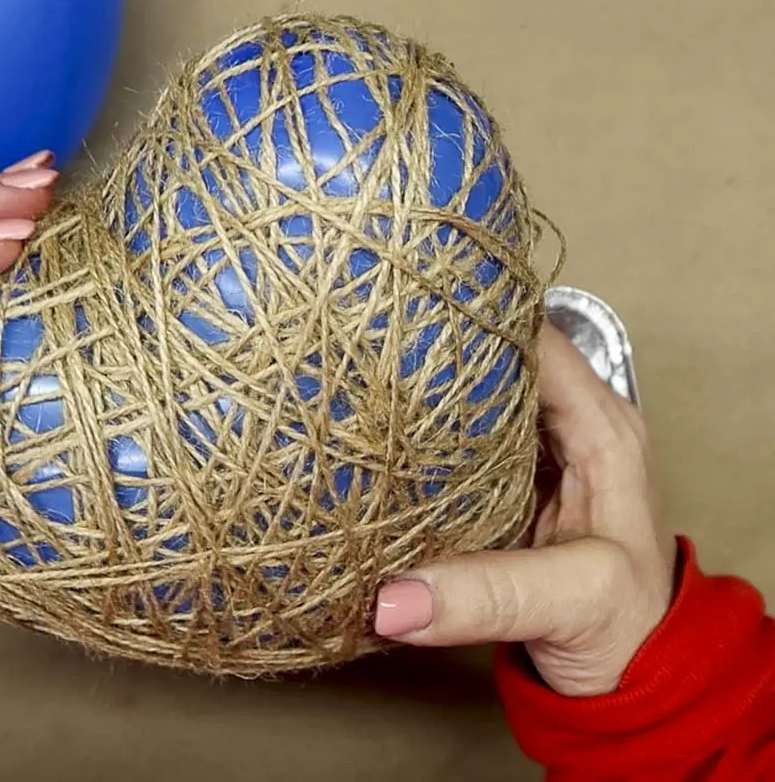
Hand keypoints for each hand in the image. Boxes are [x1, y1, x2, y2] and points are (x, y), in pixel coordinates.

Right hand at [373, 322, 678, 696]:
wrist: (635, 682)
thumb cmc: (629, 630)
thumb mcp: (569, 603)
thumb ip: (484, 597)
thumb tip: (388, 600)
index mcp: (601, 427)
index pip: (534, 338)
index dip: (474, 317)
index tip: (405, 311)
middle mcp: (567, 427)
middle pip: (494, 359)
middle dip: (433, 348)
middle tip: (363, 344)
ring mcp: (533, 458)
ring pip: (471, 398)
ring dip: (421, 391)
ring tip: (358, 375)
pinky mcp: (503, 488)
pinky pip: (456, 443)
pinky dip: (419, 439)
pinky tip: (376, 436)